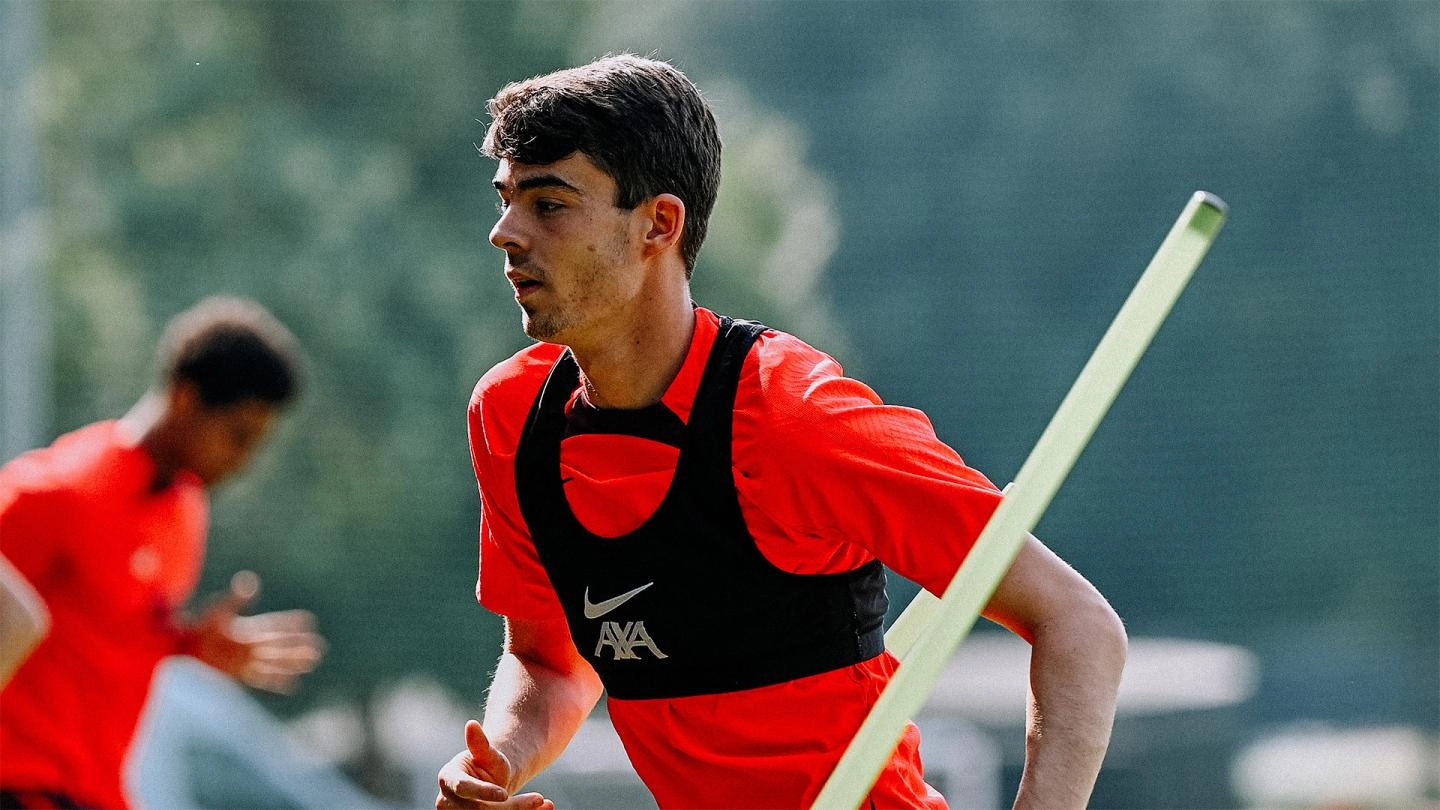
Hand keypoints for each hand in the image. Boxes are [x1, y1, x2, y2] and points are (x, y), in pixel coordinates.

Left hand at [185, 571, 324, 693]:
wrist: (181, 649)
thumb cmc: (199, 627)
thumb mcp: (219, 610)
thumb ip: (236, 599)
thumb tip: (250, 582)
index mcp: (249, 629)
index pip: (276, 626)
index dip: (292, 623)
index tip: (309, 620)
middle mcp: (251, 646)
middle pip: (281, 647)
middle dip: (300, 647)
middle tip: (320, 647)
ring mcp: (246, 662)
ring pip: (277, 664)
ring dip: (294, 664)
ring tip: (312, 663)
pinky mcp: (239, 675)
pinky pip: (263, 681)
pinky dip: (278, 683)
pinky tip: (292, 686)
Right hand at [437, 720, 552, 808]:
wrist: (489, 784)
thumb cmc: (486, 765)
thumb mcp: (487, 754)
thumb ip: (480, 744)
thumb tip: (471, 723)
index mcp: (448, 779)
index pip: (464, 788)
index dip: (483, 792)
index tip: (504, 794)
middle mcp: (447, 802)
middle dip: (511, 806)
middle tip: (539, 798)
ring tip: (545, 804)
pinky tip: (544, 808)